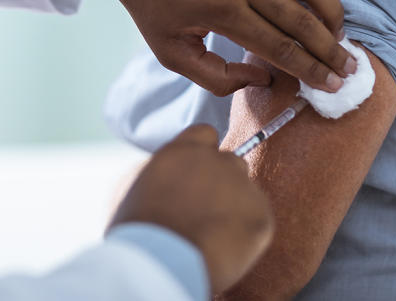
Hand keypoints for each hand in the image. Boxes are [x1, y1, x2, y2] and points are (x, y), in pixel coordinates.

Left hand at [65, 0, 355, 94]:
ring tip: (340, 37)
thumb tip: (263, 80)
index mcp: (221, 10)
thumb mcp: (170, 51)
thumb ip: (215, 76)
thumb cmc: (150, 1)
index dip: (310, 70)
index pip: (279, 47)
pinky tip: (325, 0)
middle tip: (349, 70)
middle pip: (302, 20)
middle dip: (330, 50)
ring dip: (333, 13)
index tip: (332, 86)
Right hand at [109, 125, 273, 294]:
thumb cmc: (138, 230)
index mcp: (183, 150)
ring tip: (212, 233)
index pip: (205, 134)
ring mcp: (242, 186)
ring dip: (235, 206)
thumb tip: (167, 174)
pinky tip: (224, 247)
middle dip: (222, 181)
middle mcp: (217, 161)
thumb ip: (158, 172)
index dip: (203, 153)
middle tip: (205, 209)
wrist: (161, 262)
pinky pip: (258, 219)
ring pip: (246, 192)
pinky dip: (246, 232)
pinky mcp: (261, 215)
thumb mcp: (133, 188)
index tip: (197, 173)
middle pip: (230, 162)